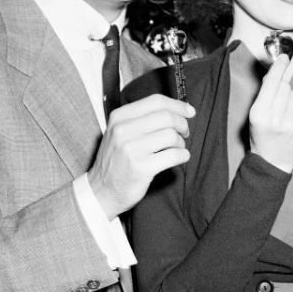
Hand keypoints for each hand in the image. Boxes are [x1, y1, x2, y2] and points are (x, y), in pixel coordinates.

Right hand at [87, 94, 194, 218]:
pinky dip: (183, 156)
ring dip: (181, 142)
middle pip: (166, 117)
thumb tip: (179, 109)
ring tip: (176, 148)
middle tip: (184, 133)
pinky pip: (173, 155)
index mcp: (119, 117)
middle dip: (182, 124)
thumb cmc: (117, 160)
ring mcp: (130, 149)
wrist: (102, 190)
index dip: (178, 105)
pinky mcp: (141, 168)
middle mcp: (122, 130)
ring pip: (171, 135)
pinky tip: (179, 158)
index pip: (155, 101)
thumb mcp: (120, 132)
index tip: (189, 111)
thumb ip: (143, 118)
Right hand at [248, 54, 292, 172]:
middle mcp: (276, 119)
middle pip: (286, 88)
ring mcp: (292, 126)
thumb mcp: (255, 115)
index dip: (279, 68)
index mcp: (260, 113)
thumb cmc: (262, 135)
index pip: (272, 83)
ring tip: (285, 116)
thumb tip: (276, 72)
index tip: (284, 57)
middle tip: (278, 106)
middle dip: (283, 92)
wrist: (272, 162)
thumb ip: (265, 95)